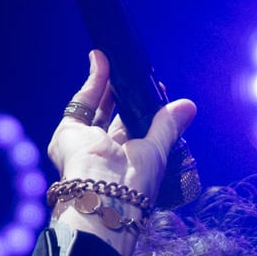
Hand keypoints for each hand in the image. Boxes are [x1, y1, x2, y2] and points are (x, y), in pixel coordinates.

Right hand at [47, 50, 195, 202]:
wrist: (106, 195)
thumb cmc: (134, 184)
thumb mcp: (157, 151)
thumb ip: (167, 126)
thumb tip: (188, 106)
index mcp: (126, 165)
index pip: (133, 132)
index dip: (141, 110)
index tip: (154, 92)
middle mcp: (103, 155)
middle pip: (113, 118)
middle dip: (123, 94)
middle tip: (136, 74)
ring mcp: (83, 144)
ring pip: (96, 107)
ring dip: (107, 82)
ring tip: (119, 60)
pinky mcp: (68, 133)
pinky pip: (82, 101)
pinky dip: (94, 79)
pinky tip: (103, 61)